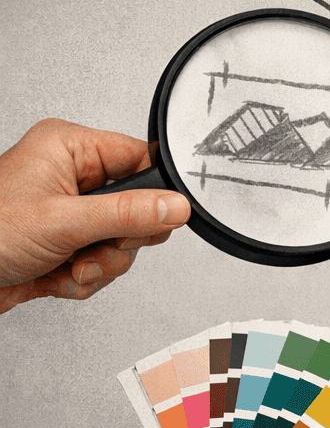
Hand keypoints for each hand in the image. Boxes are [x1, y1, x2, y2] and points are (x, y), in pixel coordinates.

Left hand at [0, 118, 190, 313]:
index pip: (140, 161)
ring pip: (122, 243)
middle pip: (138, 209)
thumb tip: (175, 206)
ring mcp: (70, 212)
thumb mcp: (62, 222)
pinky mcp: (66, 242)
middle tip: (96, 247)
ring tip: (69, 267)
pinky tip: (57, 276)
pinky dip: (85, 278)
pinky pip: (103, 262)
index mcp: (69, 149)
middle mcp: (72, 177)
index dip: (152, 195)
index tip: (145, 221)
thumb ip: (125, 215)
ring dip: (101, 265)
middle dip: (120, 242)